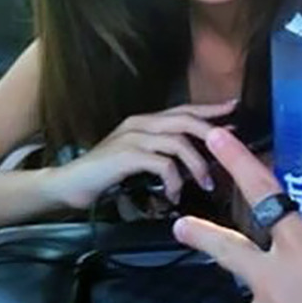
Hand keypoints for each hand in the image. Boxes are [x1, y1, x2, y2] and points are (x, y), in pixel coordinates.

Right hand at [48, 100, 236, 209]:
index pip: (185, 109)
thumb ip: (163, 152)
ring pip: (177, 141)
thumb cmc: (106, 175)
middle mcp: (141, 123)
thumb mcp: (139, 158)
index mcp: (146, 121)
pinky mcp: (126, 156)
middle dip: (212, 133)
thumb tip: (196, 156)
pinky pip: (161, 163)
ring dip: (197, 164)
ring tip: (205, 184)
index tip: (234, 108)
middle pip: (186, 119)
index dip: (210, 108)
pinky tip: (175, 194)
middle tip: (230, 150)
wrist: (68, 185)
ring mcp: (132, 137)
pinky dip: (174, 179)